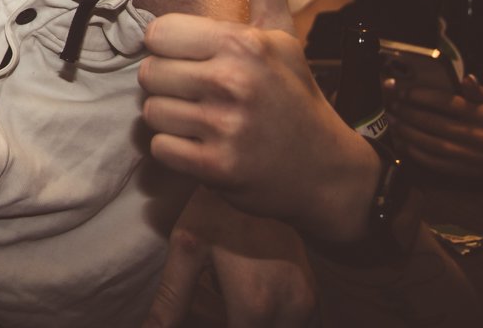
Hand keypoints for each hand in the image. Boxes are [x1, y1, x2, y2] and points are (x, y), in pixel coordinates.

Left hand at [140, 0, 378, 241]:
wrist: (326, 170)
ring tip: (203, 119)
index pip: (158, 35)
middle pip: (149, 74)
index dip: (170, 49)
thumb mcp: (281, 34)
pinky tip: (204, 145)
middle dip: (168, 85)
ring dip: (171, 119)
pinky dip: (176, 150)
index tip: (193, 60)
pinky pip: (161, 147)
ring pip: (151, 111)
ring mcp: (225, 126)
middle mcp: (233, 81)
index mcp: (243, 44)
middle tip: (199, 94)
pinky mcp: (216, 166)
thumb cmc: (294, 95)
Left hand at [143, 187, 314, 327]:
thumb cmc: (217, 208)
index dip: (208, 320)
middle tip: (206, 292)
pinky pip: (284, 321)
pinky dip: (259, 315)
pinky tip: (237, 286)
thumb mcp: (187, 248)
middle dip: (225, 319)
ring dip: (243, 320)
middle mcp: (291, 309)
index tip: (197, 302)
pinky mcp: (311, 294)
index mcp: (255, 304)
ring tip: (219, 288)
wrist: (261, 170)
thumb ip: (171, 299)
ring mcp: (305, 302)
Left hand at [388, 74, 482, 177]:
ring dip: (407, 132)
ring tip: (391, 120)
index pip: (447, 103)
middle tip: (390, 104)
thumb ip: (477, 90)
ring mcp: (471, 157)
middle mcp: (479, 137)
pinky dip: (415, 152)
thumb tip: (464, 78)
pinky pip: (434, 162)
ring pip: (431, 144)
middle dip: (407, 112)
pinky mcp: (465, 171)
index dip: (421, 96)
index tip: (402, 90)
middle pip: (434, 123)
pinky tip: (402, 141)